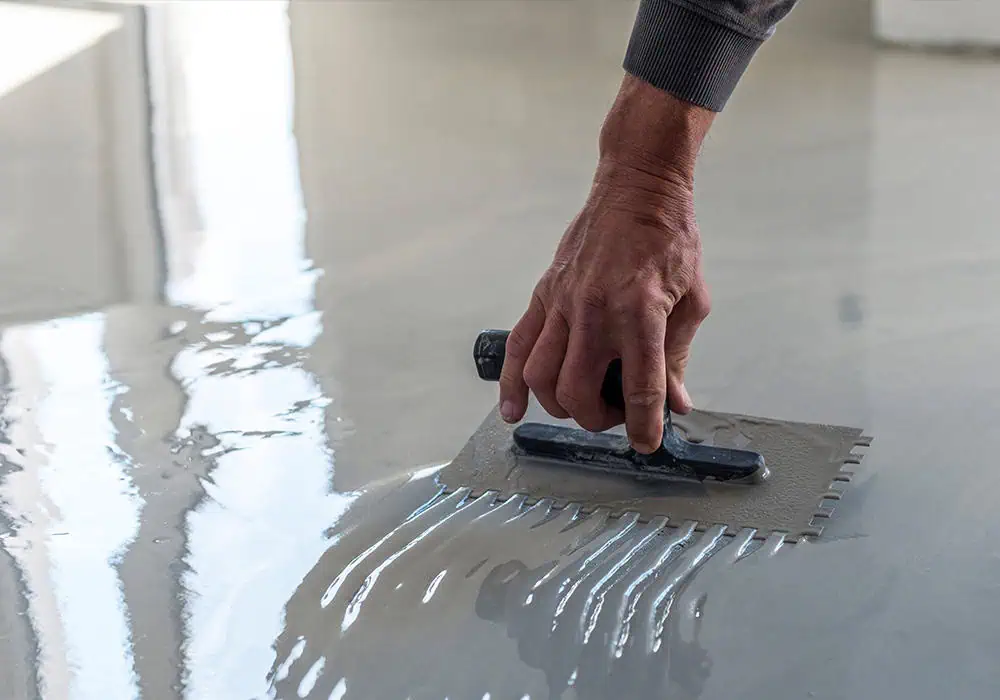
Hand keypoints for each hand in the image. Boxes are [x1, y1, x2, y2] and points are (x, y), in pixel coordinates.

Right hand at [498, 75, 714, 453]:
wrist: (636, 190)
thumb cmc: (669, 240)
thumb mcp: (693, 300)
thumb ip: (678, 356)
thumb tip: (676, 402)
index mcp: (642, 313)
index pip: (641, 387)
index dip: (644, 425)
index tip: (646, 442)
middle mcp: (597, 312)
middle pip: (580, 393)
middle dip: (598, 418)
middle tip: (616, 413)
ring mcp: (563, 304)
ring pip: (542, 377)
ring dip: (559, 405)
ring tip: (580, 403)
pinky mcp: (544, 296)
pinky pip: (517, 346)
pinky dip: (509, 384)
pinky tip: (513, 410)